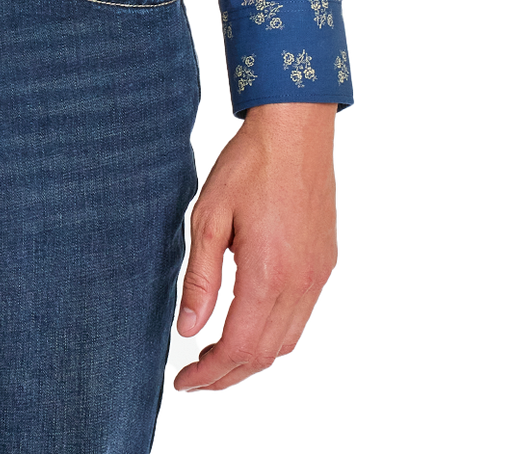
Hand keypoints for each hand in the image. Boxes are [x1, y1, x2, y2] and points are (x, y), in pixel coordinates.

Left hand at [172, 102, 338, 394]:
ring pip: (287, 342)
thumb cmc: (248, 163)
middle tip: (196, 380)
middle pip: (265, 354)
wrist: (297, 126)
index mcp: (267, 274)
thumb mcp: (209, 215)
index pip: (238, 348)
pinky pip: (301, 318)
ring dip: (253, 360)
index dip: (209, 374)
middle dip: (228, 375)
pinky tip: (250, 327)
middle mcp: (300, 283)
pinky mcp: (326, 263)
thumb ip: (200, 278)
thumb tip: (187, 331)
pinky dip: (274, 336)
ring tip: (218, 360)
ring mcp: (318, 275)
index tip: (183, 382)